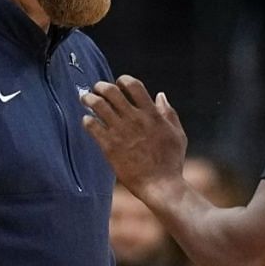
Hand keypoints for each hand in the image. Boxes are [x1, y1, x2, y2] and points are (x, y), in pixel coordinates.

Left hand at [81, 76, 187, 197]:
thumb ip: (168, 113)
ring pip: (98, 105)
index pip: (133, 86)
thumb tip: (160, 95)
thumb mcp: (177, 134)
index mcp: (152, 114)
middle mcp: (135, 119)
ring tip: (86, 99)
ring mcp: (121, 132)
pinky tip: (87, 121)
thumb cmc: (172, 161)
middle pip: (111, 91)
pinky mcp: (109, 147)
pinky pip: (92, 126)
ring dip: (89, 99)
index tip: (119, 84)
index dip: (123, 80)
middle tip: (97, 89)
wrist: (161, 185)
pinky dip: (87, 120)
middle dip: (101, 86)